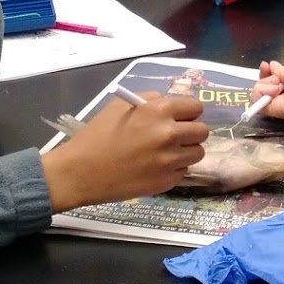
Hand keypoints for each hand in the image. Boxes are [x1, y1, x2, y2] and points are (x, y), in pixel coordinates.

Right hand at [40, 92, 207, 209]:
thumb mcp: (121, 106)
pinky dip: (174, 169)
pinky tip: (154, 168)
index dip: (188, 113)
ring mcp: (170, 160)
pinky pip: (183, 171)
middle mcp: (169, 134)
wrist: (80, 171)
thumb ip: (151, 101)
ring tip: (165, 154)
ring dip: (185, 152)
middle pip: (202, 131)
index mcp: (159, 111)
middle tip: (175, 137)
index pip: (195, 108)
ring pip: (197, 153)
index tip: (182, 118)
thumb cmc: (97, 135)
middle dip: (191, 133)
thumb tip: (172, 105)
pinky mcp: (167, 181)